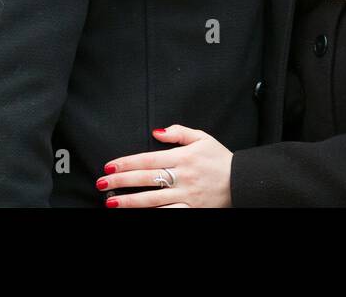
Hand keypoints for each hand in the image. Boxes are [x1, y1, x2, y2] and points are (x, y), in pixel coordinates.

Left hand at [97, 124, 232, 207]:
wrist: (243, 181)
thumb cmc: (221, 159)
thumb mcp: (203, 138)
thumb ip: (179, 133)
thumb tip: (157, 131)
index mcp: (184, 157)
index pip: (148, 159)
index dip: (127, 163)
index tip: (110, 165)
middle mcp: (183, 176)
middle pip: (146, 179)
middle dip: (121, 181)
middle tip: (102, 183)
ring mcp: (188, 196)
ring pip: (153, 200)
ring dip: (130, 202)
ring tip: (111, 202)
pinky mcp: (193, 210)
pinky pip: (170, 214)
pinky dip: (153, 214)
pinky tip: (138, 214)